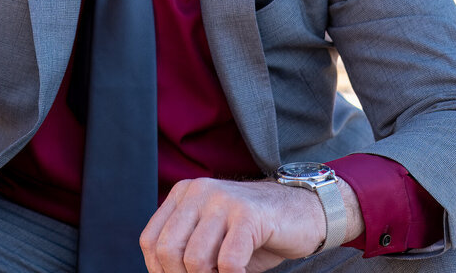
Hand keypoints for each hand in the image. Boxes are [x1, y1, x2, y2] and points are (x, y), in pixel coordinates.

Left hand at [138, 177, 360, 272]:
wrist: (304, 212)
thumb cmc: (255, 233)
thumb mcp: (212, 237)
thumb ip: (187, 249)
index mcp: (184, 194)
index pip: (151, 239)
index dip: (158, 270)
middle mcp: (198, 192)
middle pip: (168, 249)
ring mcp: (223, 200)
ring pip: (195, 258)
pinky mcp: (249, 214)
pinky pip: (228, 261)